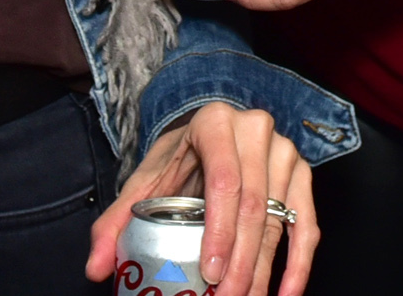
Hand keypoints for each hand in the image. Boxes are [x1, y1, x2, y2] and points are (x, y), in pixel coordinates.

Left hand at [86, 103, 317, 295]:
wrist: (209, 132)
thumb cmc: (178, 159)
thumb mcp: (145, 180)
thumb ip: (116, 222)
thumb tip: (96, 268)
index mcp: (215, 123)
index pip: (225, 182)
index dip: (221, 232)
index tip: (210, 274)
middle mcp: (255, 131)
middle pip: (254, 206)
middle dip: (241, 264)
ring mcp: (284, 151)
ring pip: (279, 220)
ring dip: (265, 271)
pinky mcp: (302, 174)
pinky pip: (306, 223)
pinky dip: (298, 264)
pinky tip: (285, 293)